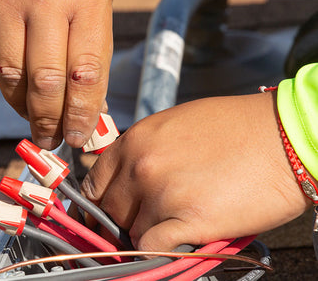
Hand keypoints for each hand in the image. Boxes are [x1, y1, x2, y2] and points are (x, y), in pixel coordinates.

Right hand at [0, 0, 114, 149]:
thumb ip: (94, 43)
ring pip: (7, 76)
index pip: (84, 75)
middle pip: (44, 84)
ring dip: (21, 105)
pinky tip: (8, 77)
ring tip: (32, 113)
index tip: (79, 137)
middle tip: (51, 140)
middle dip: (49, 123)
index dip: (82, 116)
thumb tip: (89, 101)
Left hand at [81, 92, 309, 250]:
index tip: (105, 214)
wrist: (282, 137)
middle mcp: (142, 166)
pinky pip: (153, 248)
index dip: (98, 203)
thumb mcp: (174, 125)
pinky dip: (160, 249)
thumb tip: (128, 178)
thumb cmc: (235, 127)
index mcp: (135, 140)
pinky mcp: (189, 221)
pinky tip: (178, 237)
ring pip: (131, 233)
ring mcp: (162, 194)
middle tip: (142, 222)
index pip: (93, 184)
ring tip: (173, 222)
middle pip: (108, 211)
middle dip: (121, 221)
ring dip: (148, 234)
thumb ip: (143, 152)